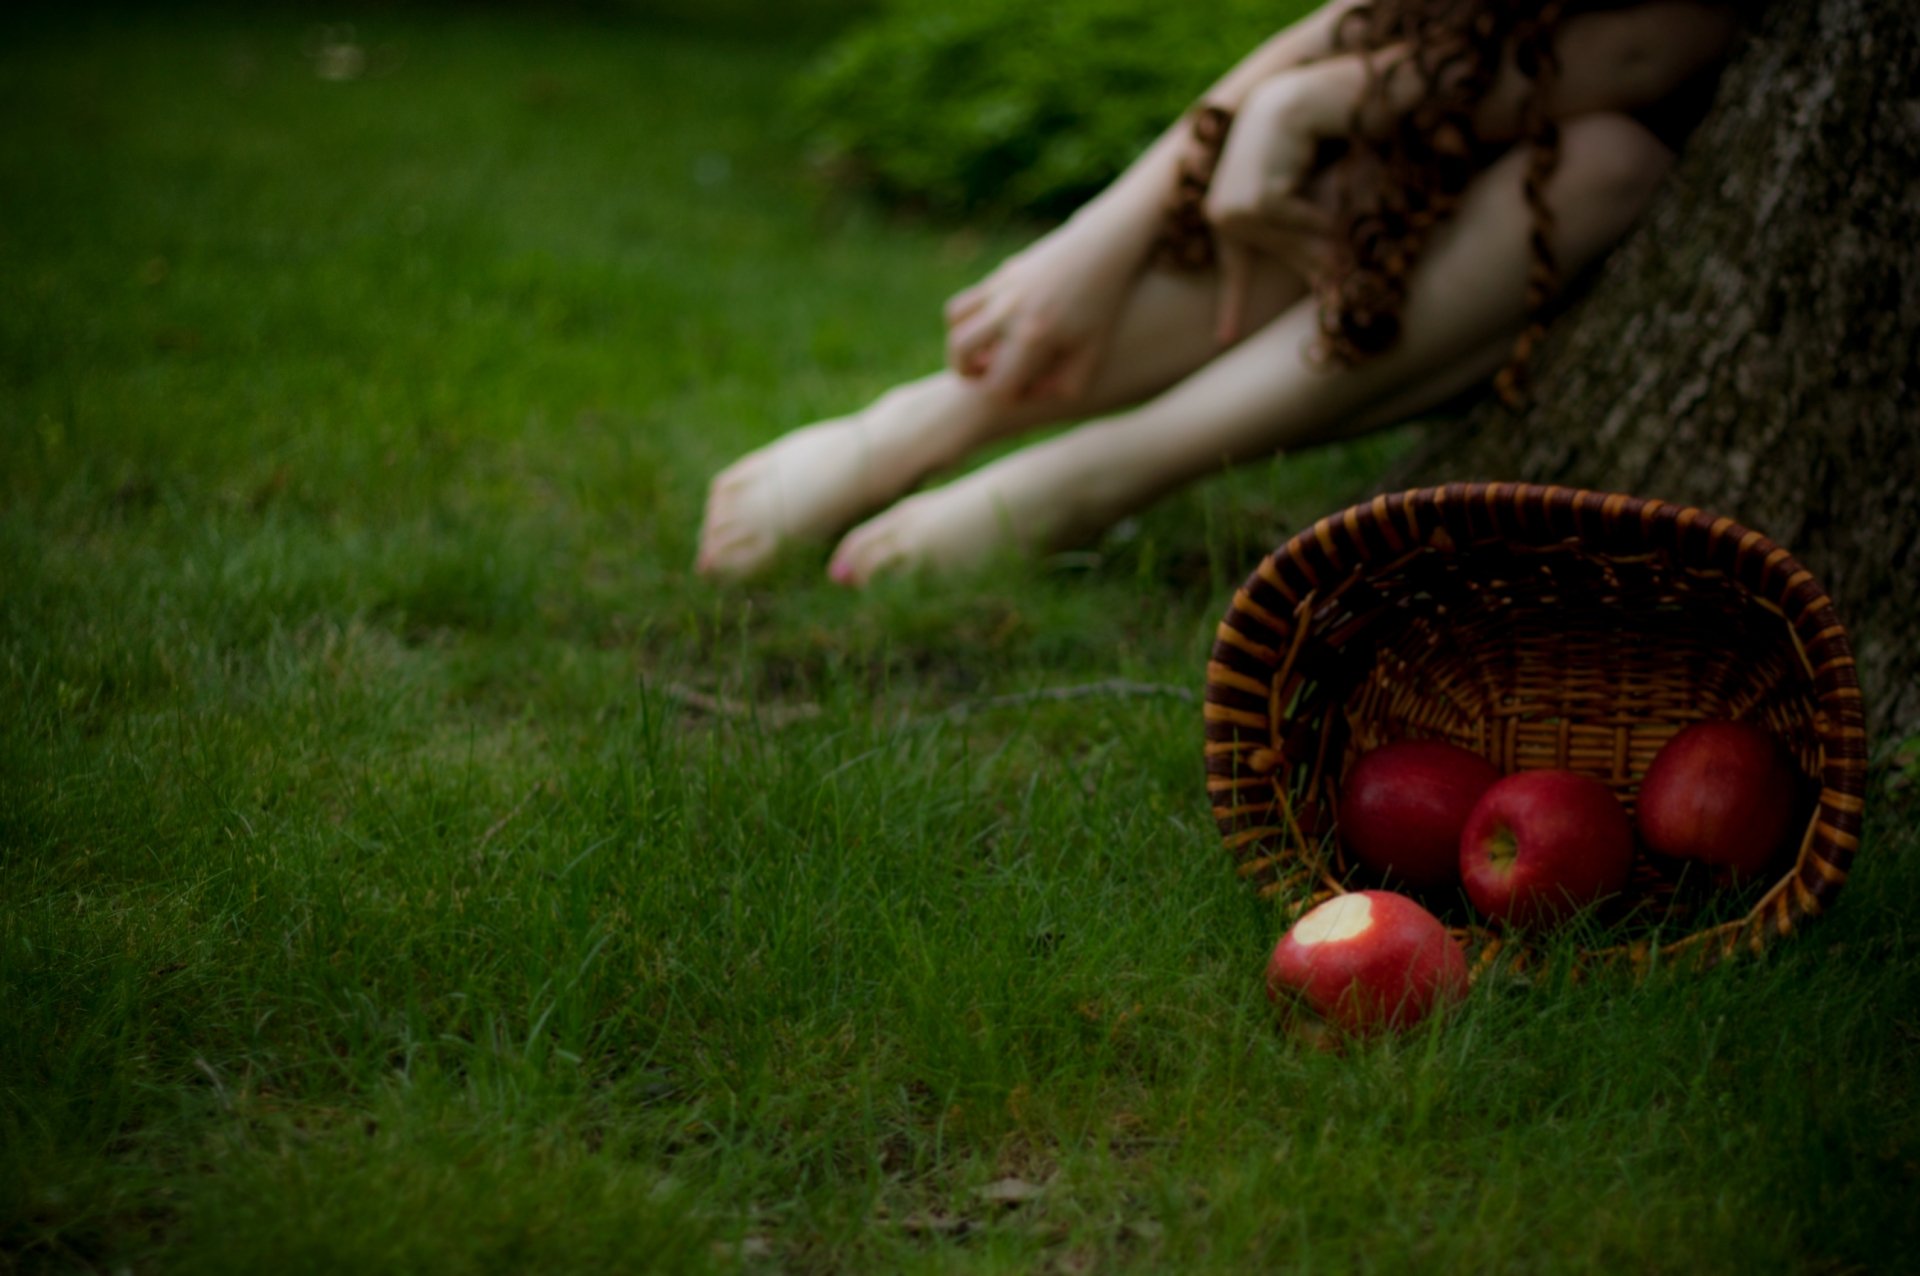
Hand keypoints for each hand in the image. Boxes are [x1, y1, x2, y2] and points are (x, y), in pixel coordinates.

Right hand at [943, 215, 1141, 403]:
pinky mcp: (1001, 274)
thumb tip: (1032, 395)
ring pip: (954, 321)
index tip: (1018, 392)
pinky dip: (966, 320)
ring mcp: (1002, 289)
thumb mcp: (1093, 351)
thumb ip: (1067, 384)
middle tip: (981, 377)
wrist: (1100, 249)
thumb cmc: (1101, 305)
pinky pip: (965, 301)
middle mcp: (1010, 311)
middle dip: (965, 372)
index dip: (1003, 396)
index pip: (997, 383)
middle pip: (961, 349)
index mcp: (1035, 335)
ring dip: (959, 343)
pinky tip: (991, 328)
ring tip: (979, 353)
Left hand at [1204, 73, 1334, 342]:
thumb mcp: (1297, 199)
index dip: (1230, 306)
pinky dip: (1314, 211)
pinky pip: (1297, 225)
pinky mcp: (1251, 202)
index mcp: (1223, 217)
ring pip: (1291, 244)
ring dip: (1319, 231)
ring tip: (1328, 210)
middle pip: (1279, 258)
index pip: (1233, 268)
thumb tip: (1326, 285)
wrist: (1296, 96)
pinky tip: (1307, 180)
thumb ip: (1300, 239)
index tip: (1225, 340)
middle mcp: (1219, 215)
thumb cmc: (1300, 146)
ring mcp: (1230, 208)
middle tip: (1337, 272)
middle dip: (1315, 259)